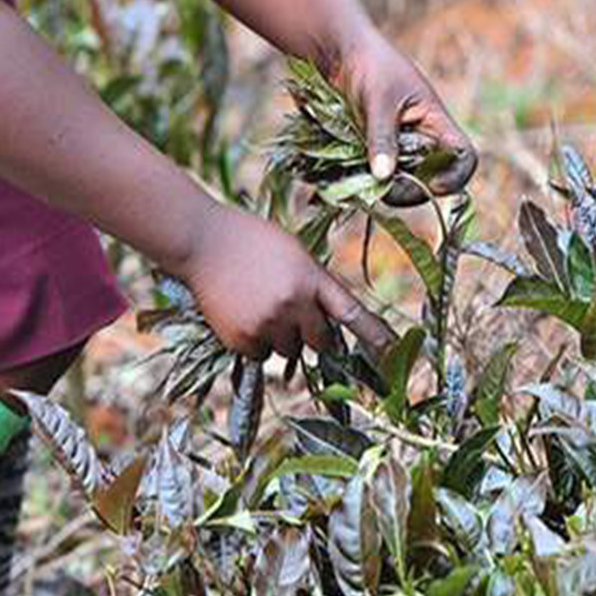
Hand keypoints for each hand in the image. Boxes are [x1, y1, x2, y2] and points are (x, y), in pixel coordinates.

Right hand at [177, 205, 396, 361]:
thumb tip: (326, 320)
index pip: (352, 313)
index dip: (375, 336)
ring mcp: (267, 323)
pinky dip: (254, 342)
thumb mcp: (295, 255)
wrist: (201, 240)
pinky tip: (241, 314)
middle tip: (290, 312)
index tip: (394, 353)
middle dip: (311, 334)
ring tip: (258, 305)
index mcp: (312, 279)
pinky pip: (260, 355)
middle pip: (320, 342)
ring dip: (280, 337)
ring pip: (288, 351)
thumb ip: (314, 285)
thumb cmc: (252, 242)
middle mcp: (294, 304)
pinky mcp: (241, 338)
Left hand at [336, 30, 476, 206]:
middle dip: (412, 188)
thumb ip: (381, 137)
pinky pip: (381, 177)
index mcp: (436, 122)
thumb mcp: (378, 100)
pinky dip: (371, 179)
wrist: (339, 54)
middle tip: (383, 185)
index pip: (465, 157)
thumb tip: (383, 176)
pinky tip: (353, 170)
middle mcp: (423, 140)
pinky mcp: (378, 153)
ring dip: (389, 186)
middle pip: (433, 179)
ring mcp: (400, 149)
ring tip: (363, 173)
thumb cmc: (369, 66)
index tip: (431, 185)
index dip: (455, 176)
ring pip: (405, 183)